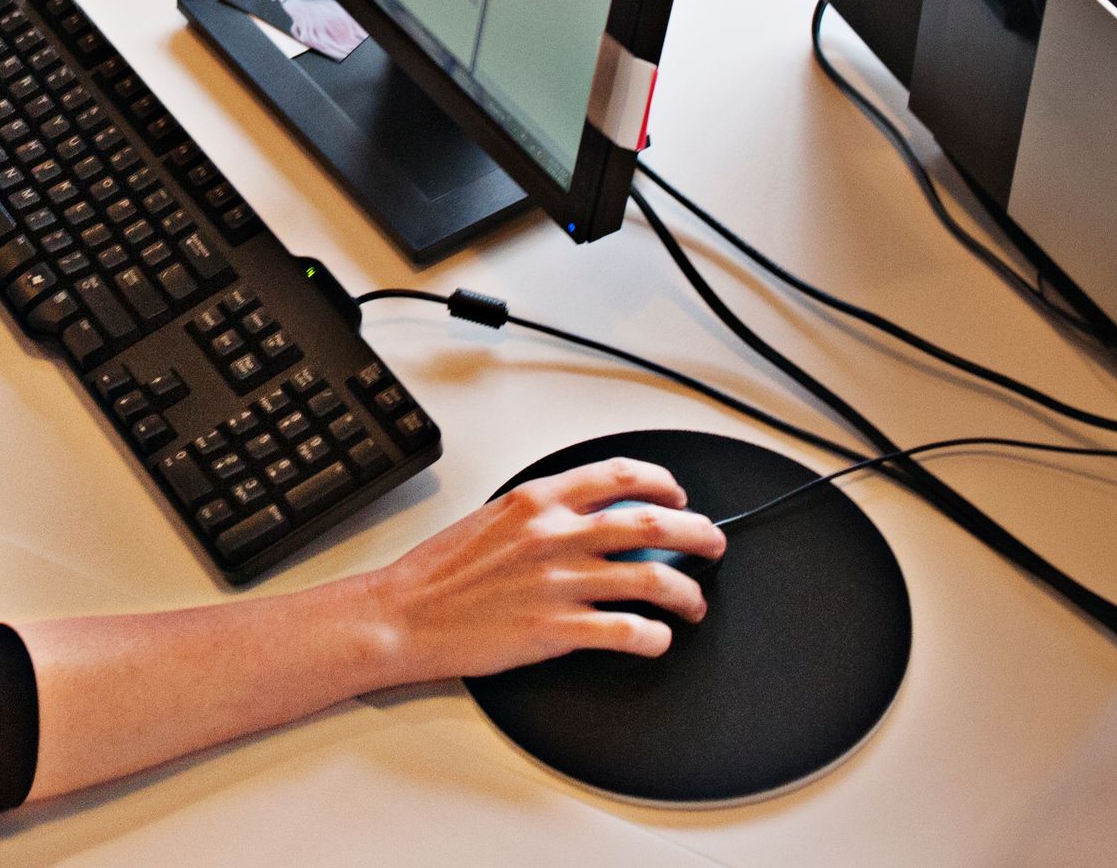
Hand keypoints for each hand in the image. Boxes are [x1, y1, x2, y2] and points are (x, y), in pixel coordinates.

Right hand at [369, 458, 723, 672]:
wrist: (402, 614)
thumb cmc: (438, 572)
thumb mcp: (491, 519)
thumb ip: (540, 514)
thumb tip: (583, 516)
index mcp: (538, 501)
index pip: (619, 476)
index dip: (661, 481)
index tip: (676, 493)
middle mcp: (555, 535)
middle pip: (653, 523)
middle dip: (698, 532)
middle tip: (713, 543)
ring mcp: (559, 583)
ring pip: (652, 578)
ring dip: (686, 592)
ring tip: (694, 603)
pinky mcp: (556, 629)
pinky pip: (627, 631)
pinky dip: (654, 637)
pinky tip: (657, 639)